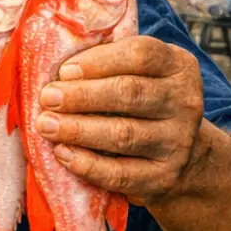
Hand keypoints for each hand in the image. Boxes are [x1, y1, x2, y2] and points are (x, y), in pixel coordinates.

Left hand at [34, 36, 204, 205]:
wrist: (178, 151)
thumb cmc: (138, 97)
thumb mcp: (134, 70)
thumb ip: (104, 59)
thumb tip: (53, 60)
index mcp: (177, 65)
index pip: (141, 54)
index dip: (99, 61)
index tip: (64, 71)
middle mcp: (184, 101)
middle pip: (129, 93)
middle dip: (82, 96)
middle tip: (47, 98)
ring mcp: (178, 142)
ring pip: (123, 134)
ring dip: (78, 129)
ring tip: (46, 125)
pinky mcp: (164, 177)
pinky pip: (121, 173)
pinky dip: (88, 164)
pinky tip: (62, 153)